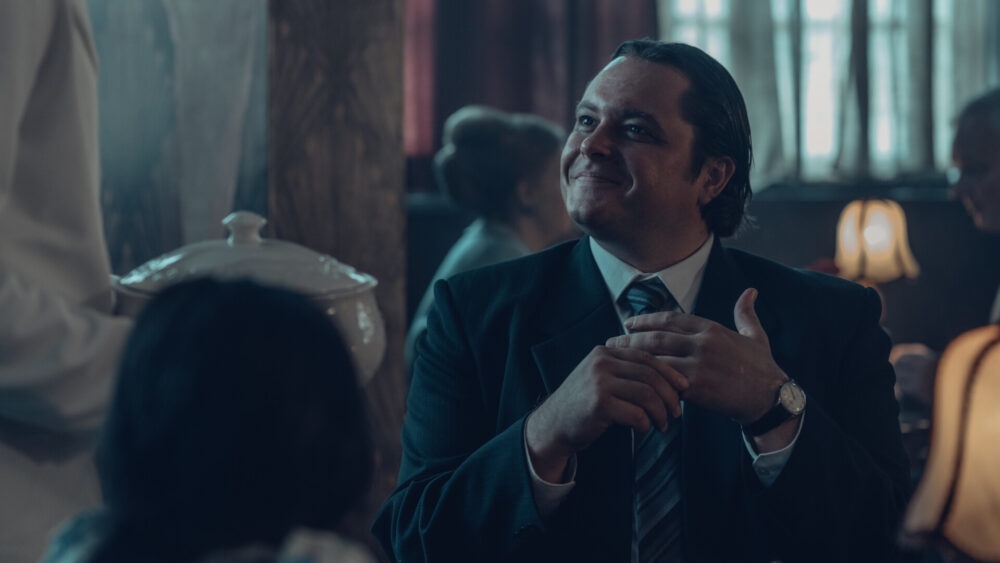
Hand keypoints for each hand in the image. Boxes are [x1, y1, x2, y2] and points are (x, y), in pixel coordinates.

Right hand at [525, 345, 687, 481]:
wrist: (553, 425)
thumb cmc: (583, 404)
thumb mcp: (601, 377)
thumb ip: (625, 370)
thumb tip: (668, 377)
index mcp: (605, 352)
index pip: (647, 356)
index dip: (670, 372)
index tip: (684, 387)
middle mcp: (602, 362)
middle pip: (651, 374)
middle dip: (669, 395)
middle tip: (677, 412)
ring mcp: (599, 382)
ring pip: (647, 394)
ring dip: (661, 413)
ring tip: (663, 425)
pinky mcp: (599, 404)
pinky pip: (636, 414)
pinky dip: (646, 425)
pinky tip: (643, 430)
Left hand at [606, 288, 784, 423]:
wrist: (771, 398)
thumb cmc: (763, 369)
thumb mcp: (756, 336)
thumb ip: (746, 314)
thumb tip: (751, 291)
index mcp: (712, 328)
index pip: (671, 319)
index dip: (647, 319)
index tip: (629, 322)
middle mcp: (704, 342)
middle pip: (657, 336)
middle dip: (631, 338)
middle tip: (612, 341)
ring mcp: (699, 364)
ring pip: (657, 357)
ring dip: (633, 358)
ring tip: (615, 360)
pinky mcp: (697, 386)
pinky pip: (665, 380)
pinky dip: (648, 380)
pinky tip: (633, 382)